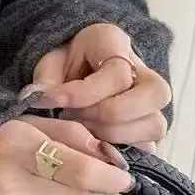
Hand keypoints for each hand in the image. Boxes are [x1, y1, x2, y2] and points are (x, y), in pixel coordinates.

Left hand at [24, 23, 171, 151]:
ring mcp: (152, 103)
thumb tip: (40, 99)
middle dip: (106, 115)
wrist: (74, 72)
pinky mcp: (148, 129)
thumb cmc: (63, 67)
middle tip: (72, 117)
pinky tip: (93, 146)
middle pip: (153, 95)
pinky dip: (121, 151)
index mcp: (115, 44)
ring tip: (82, 131)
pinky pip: (148, 146)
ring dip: (114, 136)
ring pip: (154, 125)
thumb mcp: (49, 65)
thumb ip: (46, 80)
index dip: (82, 93)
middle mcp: (145, 72)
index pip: (118, 73)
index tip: (52, 101)